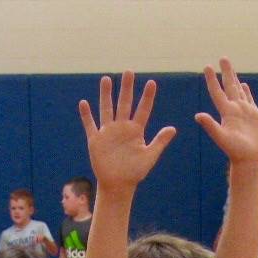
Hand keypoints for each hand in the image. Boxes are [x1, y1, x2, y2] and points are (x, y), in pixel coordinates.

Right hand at [79, 72, 176, 191]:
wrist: (118, 185)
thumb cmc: (135, 172)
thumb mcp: (150, 157)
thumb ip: (160, 141)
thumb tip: (173, 128)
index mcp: (136, 130)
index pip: (143, 110)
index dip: (147, 97)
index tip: (152, 83)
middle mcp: (122, 127)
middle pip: (124, 103)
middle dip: (127, 88)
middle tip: (129, 71)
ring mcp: (108, 132)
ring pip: (106, 109)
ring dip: (106, 95)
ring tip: (106, 79)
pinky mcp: (96, 140)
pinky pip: (90, 125)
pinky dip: (86, 116)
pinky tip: (84, 103)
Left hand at [196, 59, 257, 165]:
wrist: (250, 160)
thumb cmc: (236, 151)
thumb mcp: (222, 138)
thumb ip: (210, 126)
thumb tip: (197, 116)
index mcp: (226, 112)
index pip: (217, 92)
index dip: (212, 80)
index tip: (207, 66)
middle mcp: (234, 109)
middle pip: (229, 86)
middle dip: (226, 72)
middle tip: (223, 58)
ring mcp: (244, 112)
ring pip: (238, 91)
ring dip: (235, 78)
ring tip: (230, 68)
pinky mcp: (254, 116)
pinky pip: (249, 100)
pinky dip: (246, 91)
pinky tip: (244, 85)